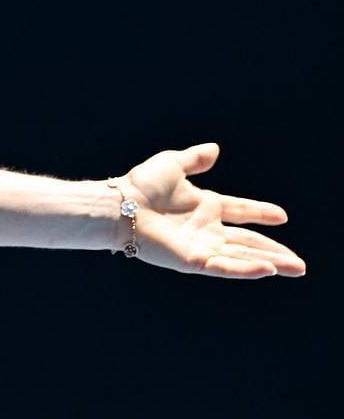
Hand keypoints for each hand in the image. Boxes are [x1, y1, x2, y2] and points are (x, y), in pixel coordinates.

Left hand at [120, 143, 305, 277]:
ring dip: (270, 261)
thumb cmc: (139, 185)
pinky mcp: (192, 261)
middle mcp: (206, 229)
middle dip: (275, 250)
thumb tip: (215, 149)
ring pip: (243, 256)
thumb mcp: (172, 164)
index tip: (282, 216)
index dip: (261, 213)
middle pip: (248, 241)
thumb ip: (194, 159)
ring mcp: (201, 246)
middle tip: (300, 262)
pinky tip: (268, 269)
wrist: (119, 205)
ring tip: (297, 268)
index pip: (240, 211)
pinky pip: (225, 266)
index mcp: (204, 206)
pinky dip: (247, 268)